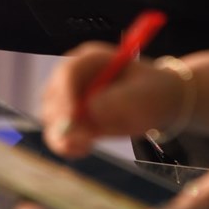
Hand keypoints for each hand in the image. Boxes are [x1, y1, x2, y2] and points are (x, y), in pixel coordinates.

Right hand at [40, 43, 185, 159]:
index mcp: (91, 59)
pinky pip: (58, 133)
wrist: (157, 104)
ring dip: (63, 135)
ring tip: (88, 144)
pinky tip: (84, 149)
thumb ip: (118, 100)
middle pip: (52, 95)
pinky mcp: (72, 119)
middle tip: (82, 138)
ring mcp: (70, 97)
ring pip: (51, 117)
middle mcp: (75, 76)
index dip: (66, 94)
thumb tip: (90, 110)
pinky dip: (67, 145)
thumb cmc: (152, 92)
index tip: (74, 117)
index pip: (68, 72)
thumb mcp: (143, 95)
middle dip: (61, 119)